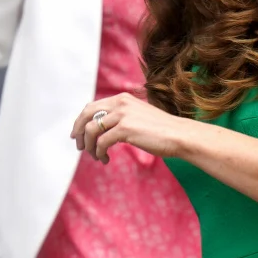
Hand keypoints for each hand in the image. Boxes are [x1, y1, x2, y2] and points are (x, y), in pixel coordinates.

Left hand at [72, 92, 189, 162]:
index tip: (78, 134)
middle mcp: (120, 103)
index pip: (92, 106)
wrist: (179, 135)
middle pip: (86, 115)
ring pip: (91, 130)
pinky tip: (105, 159)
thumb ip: (121, 116)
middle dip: (78, 132)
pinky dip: (99, 153)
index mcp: (122, 98)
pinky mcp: (124, 129)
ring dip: (89, 146)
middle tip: (80, 146)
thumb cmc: (162, 129)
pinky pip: (101, 142)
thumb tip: (103, 127)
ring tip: (95, 156)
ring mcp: (122, 115)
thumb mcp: (138, 115)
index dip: (81, 121)